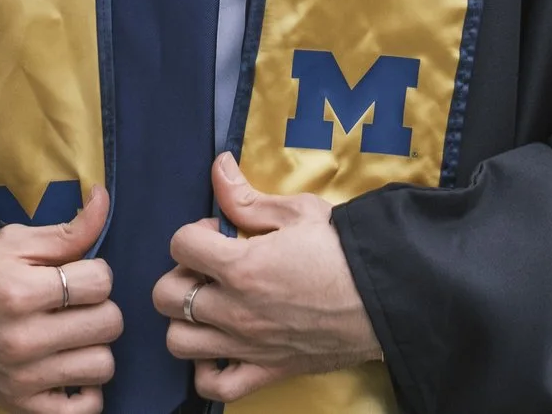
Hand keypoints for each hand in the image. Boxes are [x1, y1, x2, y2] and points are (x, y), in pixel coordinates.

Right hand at [0, 186, 121, 413]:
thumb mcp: (13, 243)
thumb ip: (67, 230)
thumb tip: (105, 198)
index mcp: (21, 292)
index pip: (101, 282)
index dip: (96, 272)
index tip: (79, 274)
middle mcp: (24, 339)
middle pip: (109, 324)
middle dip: (100, 307)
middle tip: (78, 304)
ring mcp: (23, 378)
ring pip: (102, 366)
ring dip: (95, 347)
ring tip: (74, 335)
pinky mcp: (20, 405)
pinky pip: (82, 410)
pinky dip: (86, 391)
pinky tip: (72, 369)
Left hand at [153, 154, 381, 402]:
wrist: (385, 297)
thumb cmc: (344, 251)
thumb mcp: (298, 212)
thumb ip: (248, 197)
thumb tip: (218, 166)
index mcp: (240, 266)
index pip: (180, 244)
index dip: (195, 232)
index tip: (219, 233)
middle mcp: (235, 310)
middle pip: (166, 295)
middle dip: (181, 274)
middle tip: (210, 269)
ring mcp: (246, 346)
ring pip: (179, 341)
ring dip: (186, 320)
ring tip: (211, 306)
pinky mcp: (265, 371)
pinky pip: (215, 386)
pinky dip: (208, 370)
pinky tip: (220, 349)